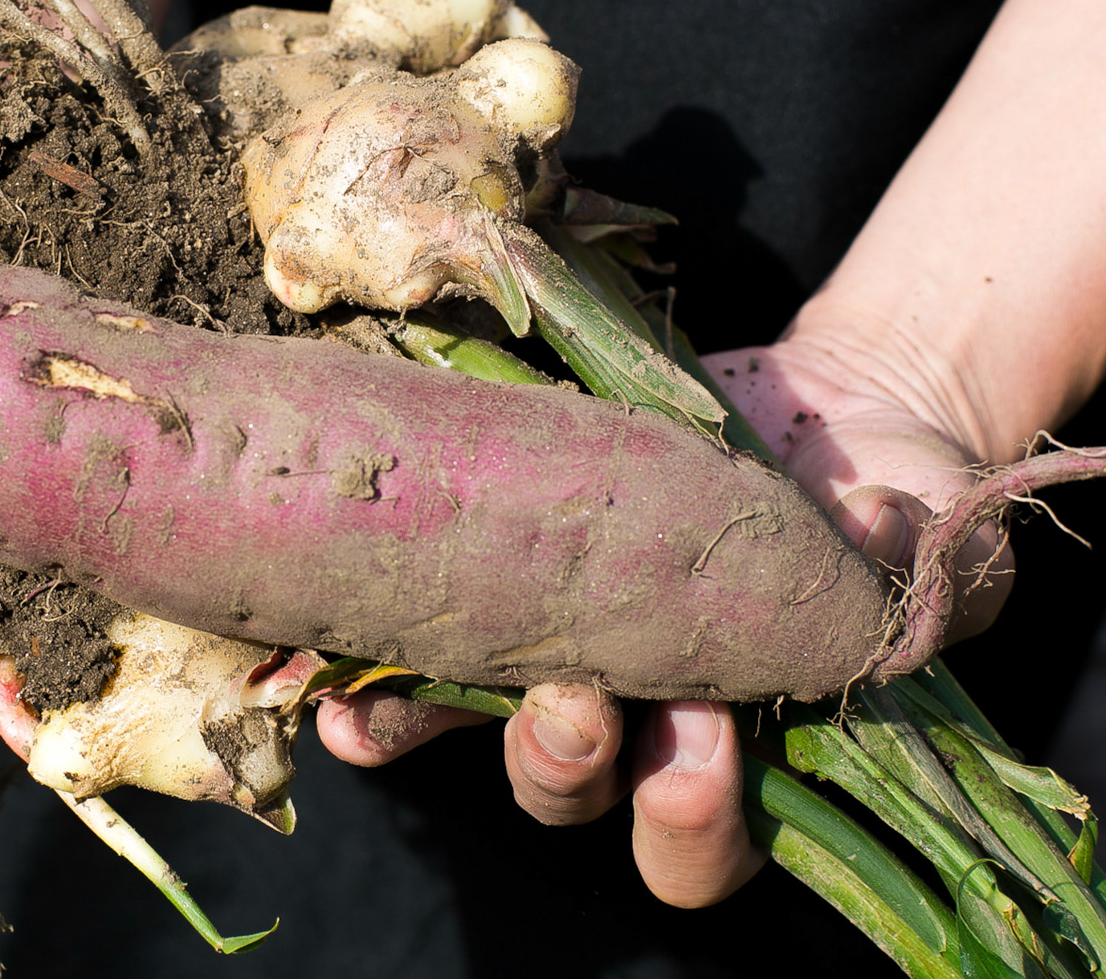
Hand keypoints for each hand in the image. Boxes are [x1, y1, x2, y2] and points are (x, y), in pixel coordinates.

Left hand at [315, 331, 1010, 907]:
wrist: (828, 407)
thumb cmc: (888, 495)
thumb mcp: (931, 534)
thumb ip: (926, 571)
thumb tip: (872, 526)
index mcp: (728, 741)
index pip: (693, 843)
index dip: (688, 825)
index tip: (698, 754)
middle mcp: (626, 710)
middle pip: (566, 790)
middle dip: (561, 761)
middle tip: (578, 701)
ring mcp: (546, 637)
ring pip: (462, 719)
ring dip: (416, 720)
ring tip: (385, 698)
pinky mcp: (491, 557)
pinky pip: (402, 622)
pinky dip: (353, 641)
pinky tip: (318, 642)